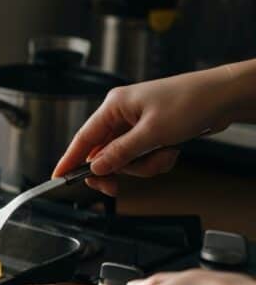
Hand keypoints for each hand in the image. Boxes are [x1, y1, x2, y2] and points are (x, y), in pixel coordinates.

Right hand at [52, 64, 243, 195]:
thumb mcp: (152, 133)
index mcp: (114, 106)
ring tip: (164, 155)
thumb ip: (120, 153)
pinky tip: (171, 151)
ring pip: (126, 159)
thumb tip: (96, 167)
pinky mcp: (153, 132)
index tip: (58, 177)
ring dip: (144, 165)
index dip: (69, 160)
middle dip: (120, 168)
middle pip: (104, 153)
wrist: (225, 97)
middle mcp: (122, 115)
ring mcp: (138, 124)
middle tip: (117, 187)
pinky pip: (143, 157)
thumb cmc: (190, 101)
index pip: (83, 138)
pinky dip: (156, 160)